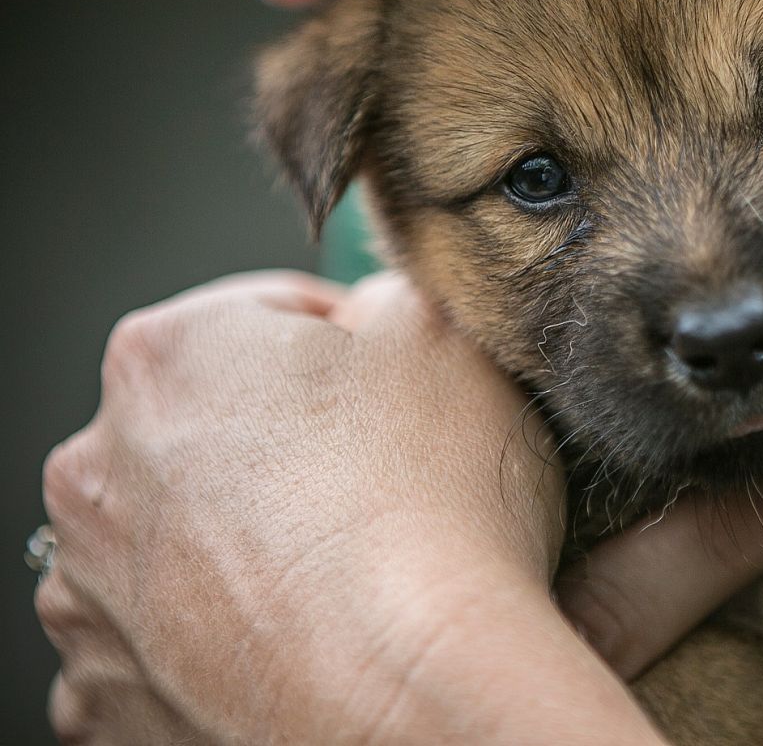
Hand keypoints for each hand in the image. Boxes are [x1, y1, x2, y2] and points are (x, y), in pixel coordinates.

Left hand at [35, 270, 762, 742]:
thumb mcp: (446, 332)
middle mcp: (99, 467)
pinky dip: (225, 636)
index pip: (274, 319)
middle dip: (294, 444)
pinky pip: (171, 641)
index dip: (360, 352)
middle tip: (390, 482)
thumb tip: (376, 311)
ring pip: (188, 536)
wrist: (410, 694)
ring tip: (351, 569)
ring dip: (251, 540)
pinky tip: (304, 636)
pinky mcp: (109, 692)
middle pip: (220, 428)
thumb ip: (392, 292)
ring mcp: (93, 591)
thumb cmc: (435, 507)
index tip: (413, 399)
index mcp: (169, 354)